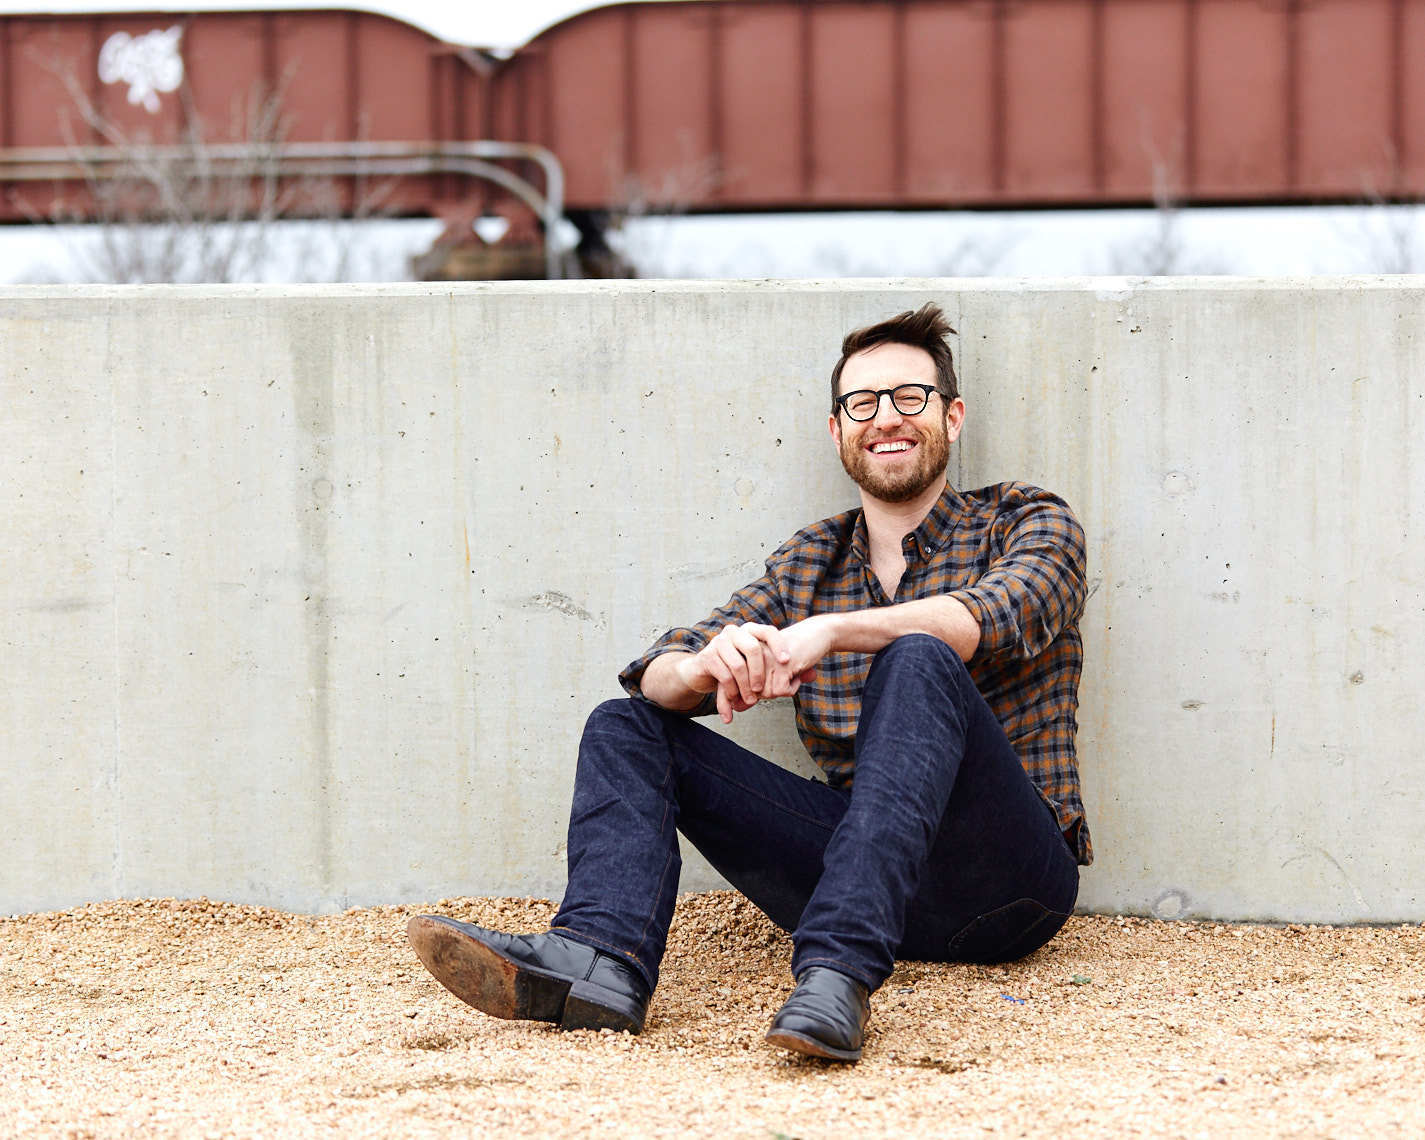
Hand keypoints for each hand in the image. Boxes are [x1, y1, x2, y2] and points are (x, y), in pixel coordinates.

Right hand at [678, 619, 832, 722]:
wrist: (702, 671)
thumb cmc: (737, 669)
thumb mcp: (760, 667)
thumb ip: (786, 670)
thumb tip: (812, 675)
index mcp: (749, 630)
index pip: (768, 631)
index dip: (779, 645)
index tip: (787, 662)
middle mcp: (733, 632)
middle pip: (754, 648)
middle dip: (760, 673)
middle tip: (761, 691)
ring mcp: (719, 643)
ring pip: (738, 665)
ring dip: (745, 687)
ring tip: (750, 701)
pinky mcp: (707, 657)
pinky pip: (723, 675)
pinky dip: (731, 691)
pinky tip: (734, 702)